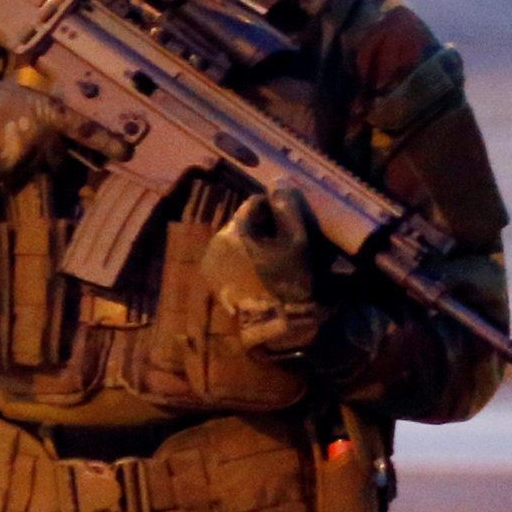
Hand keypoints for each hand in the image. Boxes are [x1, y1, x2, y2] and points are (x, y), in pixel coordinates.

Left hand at [201, 178, 325, 356]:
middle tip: (290, 241)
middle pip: (246, 224)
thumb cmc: (288, 282)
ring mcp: (214, 267)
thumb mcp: (296, 241)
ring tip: (281, 260)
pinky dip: (250, 263)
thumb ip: (287, 207)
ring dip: (259, 246)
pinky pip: (235, 263)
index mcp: (234, 230)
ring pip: (240, 243)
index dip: (277, 209)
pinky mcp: (218, 285)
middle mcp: (217, 244)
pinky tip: (267, 275)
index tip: (294, 221)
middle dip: (268, 228)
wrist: (275, 329)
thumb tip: (279, 182)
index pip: (255, 204)